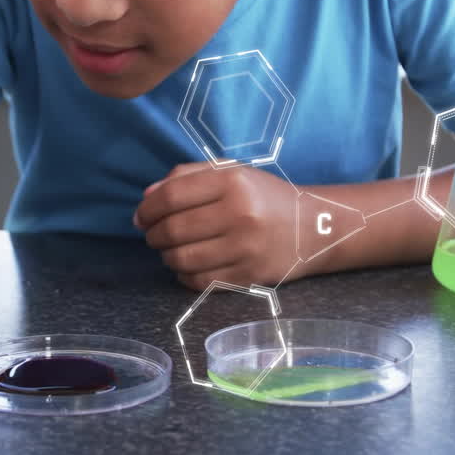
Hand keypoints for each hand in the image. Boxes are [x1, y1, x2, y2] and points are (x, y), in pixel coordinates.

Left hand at [134, 163, 298, 289]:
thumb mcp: (231, 172)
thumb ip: (187, 177)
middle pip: (173, 230)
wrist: (313, 227)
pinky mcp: (249, 276)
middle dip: (153, 234)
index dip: (147, 209)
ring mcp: (246, 249)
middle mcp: (240, 214)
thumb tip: (147, 198)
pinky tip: (186, 266)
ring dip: (166, 256)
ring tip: (170, 250)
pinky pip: (200, 282)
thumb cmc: (263, 196)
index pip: (172, 196)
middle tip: (152, 235)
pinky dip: (183, 276)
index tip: (141, 217)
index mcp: (233, 181)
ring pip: (182, 259)